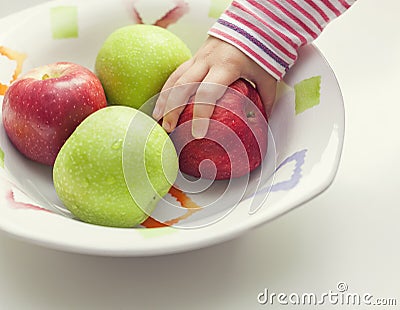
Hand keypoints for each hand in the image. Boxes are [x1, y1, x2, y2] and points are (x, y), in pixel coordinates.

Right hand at [152, 36, 276, 137]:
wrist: (249, 22)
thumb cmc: (259, 48)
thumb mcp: (267, 75)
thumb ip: (266, 99)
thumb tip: (262, 122)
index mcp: (227, 66)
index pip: (208, 93)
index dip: (201, 114)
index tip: (197, 133)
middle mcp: (208, 61)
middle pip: (184, 87)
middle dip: (173, 109)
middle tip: (169, 129)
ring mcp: (198, 58)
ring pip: (175, 79)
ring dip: (164, 99)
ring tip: (157, 118)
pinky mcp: (194, 58)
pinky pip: (176, 74)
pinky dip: (166, 90)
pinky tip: (161, 104)